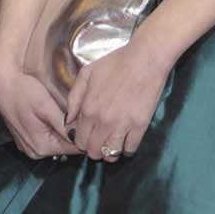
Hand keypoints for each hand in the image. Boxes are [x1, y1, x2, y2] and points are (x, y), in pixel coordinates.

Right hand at [0, 55, 75, 160]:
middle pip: (66, 146)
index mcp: (41, 147)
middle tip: (80, 112)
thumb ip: (64, 125)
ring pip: (58, 141)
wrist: (1, 84)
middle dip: (75, 131)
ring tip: (68, 111)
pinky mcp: (28, 139)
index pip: (74, 147)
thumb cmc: (22, 91)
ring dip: (66, 130)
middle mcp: (35, 151)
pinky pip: (48, 137)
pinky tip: (55, 114)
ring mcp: (30, 147)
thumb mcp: (46, 107)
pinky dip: (55, 128)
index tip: (90, 119)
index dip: (84, 134)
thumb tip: (82, 137)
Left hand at [64, 38, 169, 161]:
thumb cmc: (116, 63)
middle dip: (94, 149)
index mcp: (88, 109)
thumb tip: (69, 119)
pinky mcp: (140, 126)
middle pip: (93, 151)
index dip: (83, 141)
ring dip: (110, 152)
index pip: (79, 140)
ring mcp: (122, 125)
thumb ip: (74, 97)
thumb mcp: (87, 73)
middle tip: (100, 141)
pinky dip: (127, 148)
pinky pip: (130, 149)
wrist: (145, 59)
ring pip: (110, 154)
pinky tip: (127, 140)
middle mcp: (102, 121)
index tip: (89, 136)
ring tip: (113, 143)